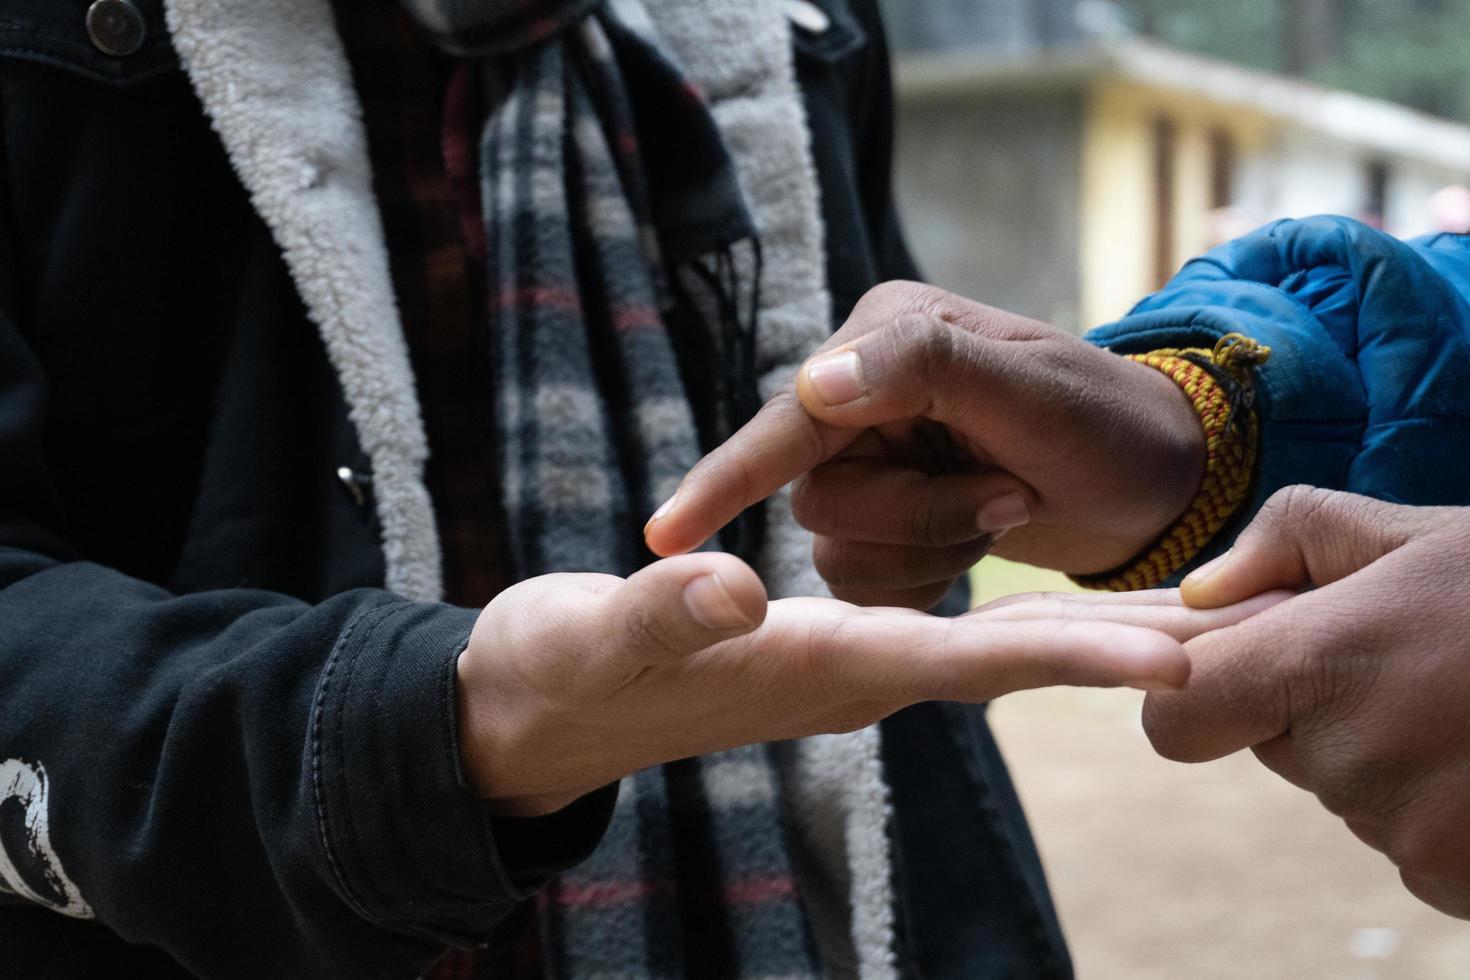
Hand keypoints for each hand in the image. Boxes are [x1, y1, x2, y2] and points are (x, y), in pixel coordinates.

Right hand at [456, 552, 1283, 815]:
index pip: (966, 664)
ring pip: (988, 646)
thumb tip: (740, 593)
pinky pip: (946, 629)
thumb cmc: (564, 671)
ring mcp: (842, 663)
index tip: (1176, 658)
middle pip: (1007, 663)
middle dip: (1114, 648)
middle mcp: (850, 673)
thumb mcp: (602, 635)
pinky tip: (1050, 598)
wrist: (538, 705)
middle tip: (1228, 630)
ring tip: (1179, 608)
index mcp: (815, 666)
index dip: (1071, 661)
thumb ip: (671, 616)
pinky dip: (1013, 618)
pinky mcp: (826, 645)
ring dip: (1081, 632)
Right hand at [643, 281, 1204, 607]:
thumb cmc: (1112, 425)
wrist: (1163, 481)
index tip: (663, 538)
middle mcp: (863, 401)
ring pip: (842, 548)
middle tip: (1012, 496)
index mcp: (881, 344)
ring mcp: (877, 462)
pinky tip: (988, 536)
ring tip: (1014, 508)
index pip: (787, 422)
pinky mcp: (895, 518)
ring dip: (934, 547)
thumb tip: (812, 384)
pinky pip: (868, 578)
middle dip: (920, 516)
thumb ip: (920, 367)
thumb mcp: (1029, 385)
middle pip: (820, 500)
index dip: (725, 480)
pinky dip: (931, 573)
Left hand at [1144, 486, 1469, 917]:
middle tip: (1411, 668)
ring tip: (1468, 708)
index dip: (1199, 700)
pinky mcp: (1459, 880)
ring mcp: (1411, 832)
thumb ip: (1292, 538)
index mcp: (1324, 661)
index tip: (1244, 676)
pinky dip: (1445, 813)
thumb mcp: (1419, 532)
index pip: (1177, 722)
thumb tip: (1197, 594)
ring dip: (1391, 761)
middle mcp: (1354, 757)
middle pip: (1276, 752)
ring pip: (1349, 798)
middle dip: (1318, 711)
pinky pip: (1412, 848)